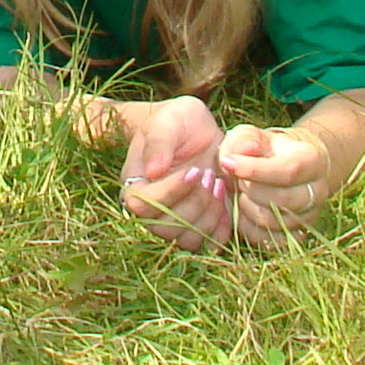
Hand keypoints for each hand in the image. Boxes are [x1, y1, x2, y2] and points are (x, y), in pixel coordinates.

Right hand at [119, 96, 236, 252]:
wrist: (195, 130)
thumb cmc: (175, 121)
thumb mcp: (168, 121)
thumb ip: (159, 143)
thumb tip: (152, 171)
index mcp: (136, 186)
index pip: (144, 204)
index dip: (172, 191)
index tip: (196, 169)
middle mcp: (151, 211)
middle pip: (166, 228)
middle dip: (195, 203)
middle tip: (211, 175)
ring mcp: (175, 221)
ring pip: (188, 240)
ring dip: (209, 215)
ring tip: (220, 184)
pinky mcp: (198, 225)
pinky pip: (207, 243)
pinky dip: (221, 228)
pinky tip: (228, 201)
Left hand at [214, 124, 333, 248]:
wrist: (285, 167)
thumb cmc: (265, 148)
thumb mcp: (253, 136)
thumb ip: (244, 140)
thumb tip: (243, 153)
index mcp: (312, 160)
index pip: (288, 170)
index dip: (255, 170)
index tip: (228, 163)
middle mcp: (317, 190)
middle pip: (282, 199)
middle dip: (250, 190)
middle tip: (236, 179)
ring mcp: (309, 215)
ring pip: (274, 222)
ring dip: (247, 209)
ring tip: (240, 193)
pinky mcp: (296, 234)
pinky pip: (269, 240)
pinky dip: (249, 228)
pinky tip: (243, 212)